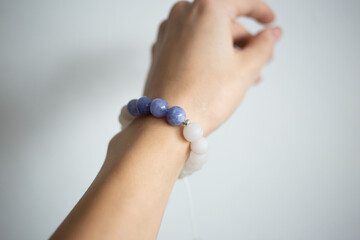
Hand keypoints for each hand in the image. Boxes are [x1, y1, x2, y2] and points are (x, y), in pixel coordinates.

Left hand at [144, 0, 281, 134]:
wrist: (168, 122)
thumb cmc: (204, 95)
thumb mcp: (246, 68)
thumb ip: (264, 45)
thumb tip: (272, 34)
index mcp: (206, 10)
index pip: (240, 2)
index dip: (260, 11)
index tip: (270, 21)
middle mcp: (182, 15)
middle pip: (222, 21)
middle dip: (244, 41)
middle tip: (260, 60)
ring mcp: (168, 33)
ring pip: (206, 35)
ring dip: (227, 51)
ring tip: (244, 75)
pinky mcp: (160, 51)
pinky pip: (191, 45)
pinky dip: (207, 55)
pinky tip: (220, 75)